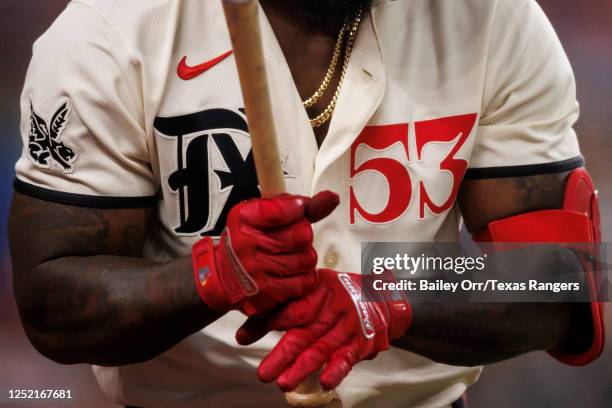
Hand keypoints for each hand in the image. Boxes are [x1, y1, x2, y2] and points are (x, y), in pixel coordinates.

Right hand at [192, 191, 338, 315]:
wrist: (224, 278)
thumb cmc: (248, 241)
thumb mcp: (262, 216)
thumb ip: (298, 206)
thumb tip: (332, 198)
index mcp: (244, 218)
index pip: (282, 209)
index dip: (297, 208)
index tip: (297, 210)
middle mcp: (247, 244)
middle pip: (302, 235)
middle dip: (303, 236)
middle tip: (291, 240)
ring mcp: (257, 271)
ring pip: (307, 259)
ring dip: (304, 258)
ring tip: (289, 258)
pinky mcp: (268, 293)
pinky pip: (305, 282)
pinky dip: (303, 278)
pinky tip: (289, 274)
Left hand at [236, 269, 410, 390]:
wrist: (383, 297)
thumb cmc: (340, 294)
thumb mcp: (313, 290)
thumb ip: (284, 307)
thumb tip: (246, 330)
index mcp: (317, 291)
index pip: (289, 308)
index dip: (265, 322)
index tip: (243, 337)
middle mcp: (332, 308)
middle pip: (303, 332)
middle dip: (282, 354)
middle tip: (264, 373)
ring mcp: (348, 326)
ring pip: (322, 349)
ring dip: (303, 368)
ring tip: (284, 382)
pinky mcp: (362, 343)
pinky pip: (348, 357)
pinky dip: (337, 370)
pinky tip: (325, 382)